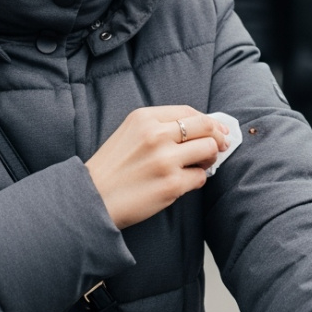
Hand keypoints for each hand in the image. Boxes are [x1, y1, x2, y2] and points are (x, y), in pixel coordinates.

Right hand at [85, 106, 229, 229]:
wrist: (91, 199)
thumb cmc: (112, 168)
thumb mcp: (130, 133)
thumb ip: (160, 126)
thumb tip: (203, 129)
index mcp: (145, 118)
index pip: (189, 112)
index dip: (208, 121)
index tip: (217, 129)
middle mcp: (156, 135)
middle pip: (206, 127)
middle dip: (218, 136)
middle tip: (220, 146)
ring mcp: (165, 160)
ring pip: (209, 150)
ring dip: (210, 158)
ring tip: (198, 165)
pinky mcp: (171, 184)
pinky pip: (200, 177)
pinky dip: (196, 180)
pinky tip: (182, 183)